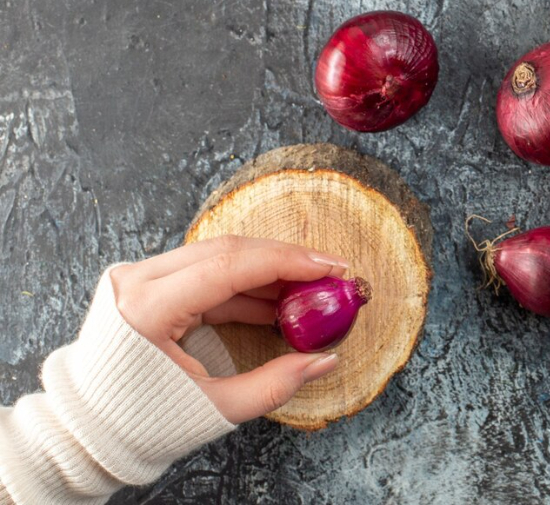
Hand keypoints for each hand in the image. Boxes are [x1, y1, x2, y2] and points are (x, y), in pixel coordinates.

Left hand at [108, 236, 348, 422]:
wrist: (87, 428)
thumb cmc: (142, 420)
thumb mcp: (214, 407)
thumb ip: (274, 384)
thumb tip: (326, 360)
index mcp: (147, 308)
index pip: (231, 265)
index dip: (288, 262)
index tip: (330, 268)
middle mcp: (139, 281)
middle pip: (228, 250)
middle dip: (286, 259)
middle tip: (332, 272)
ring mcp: (140, 278)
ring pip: (219, 255)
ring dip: (268, 269)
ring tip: (311, 289)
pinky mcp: (147, 284)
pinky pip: (206, 272)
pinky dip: (245, 283)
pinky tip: (278, 300)